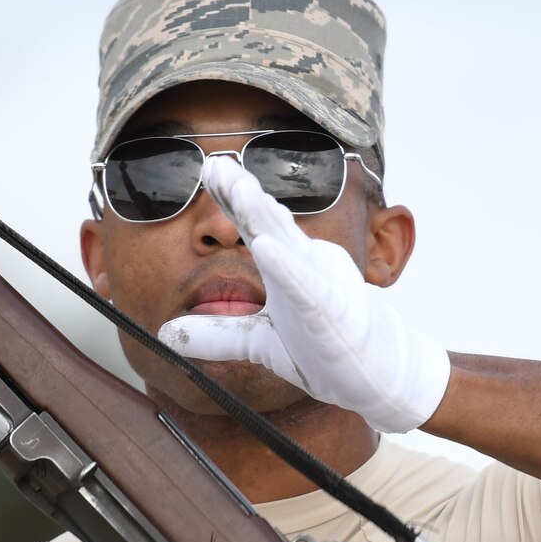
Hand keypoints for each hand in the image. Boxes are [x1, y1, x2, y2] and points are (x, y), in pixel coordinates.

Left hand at [157, 154, 450, 433]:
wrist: (373, 377)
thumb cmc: (322, 352)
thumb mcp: (258, 345)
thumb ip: (217, 335)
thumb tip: (167, 336)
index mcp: (287, 267)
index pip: (255, 227)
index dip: (232, 199)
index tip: (208, 171)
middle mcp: (304, 265)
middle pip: (269, 222)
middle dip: (242, 192)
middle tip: (215, 164)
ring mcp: (320, 284)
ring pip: (288, 243)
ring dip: (263, 215)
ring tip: (239, 188)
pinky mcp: (330, 311)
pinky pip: (305, 285)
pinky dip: (285, 266)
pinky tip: (264, 248)